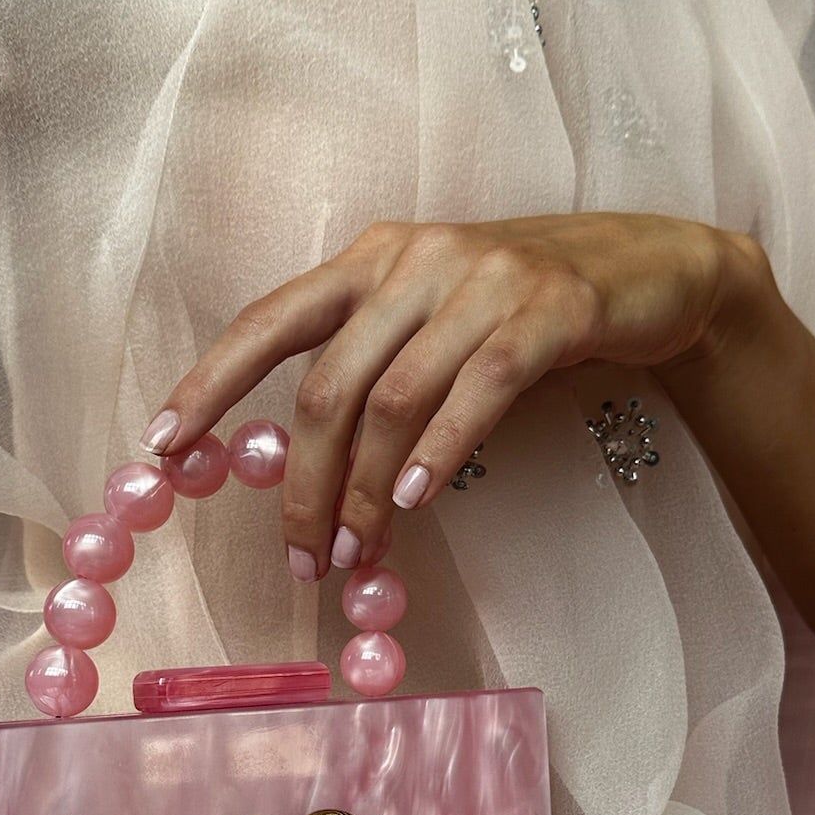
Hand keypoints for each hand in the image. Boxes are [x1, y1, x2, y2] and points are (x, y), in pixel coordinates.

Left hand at [142, 213, 764, 576]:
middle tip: (300, 558)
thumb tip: (308, 475)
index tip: (162, 447)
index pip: (268, 322)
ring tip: (357, 554)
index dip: (209, 384)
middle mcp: (415, 257)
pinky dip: (440, 452)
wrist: (652, 269)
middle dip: (302, 482)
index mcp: (371, 257)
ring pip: (395, 399)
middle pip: (328, 382)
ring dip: (367, 491)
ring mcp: (484, 277)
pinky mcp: (549, 308)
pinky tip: (418, 500)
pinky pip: (477, 390)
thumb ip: (372, 371)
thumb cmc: (526, 313)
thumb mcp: (434, 322)